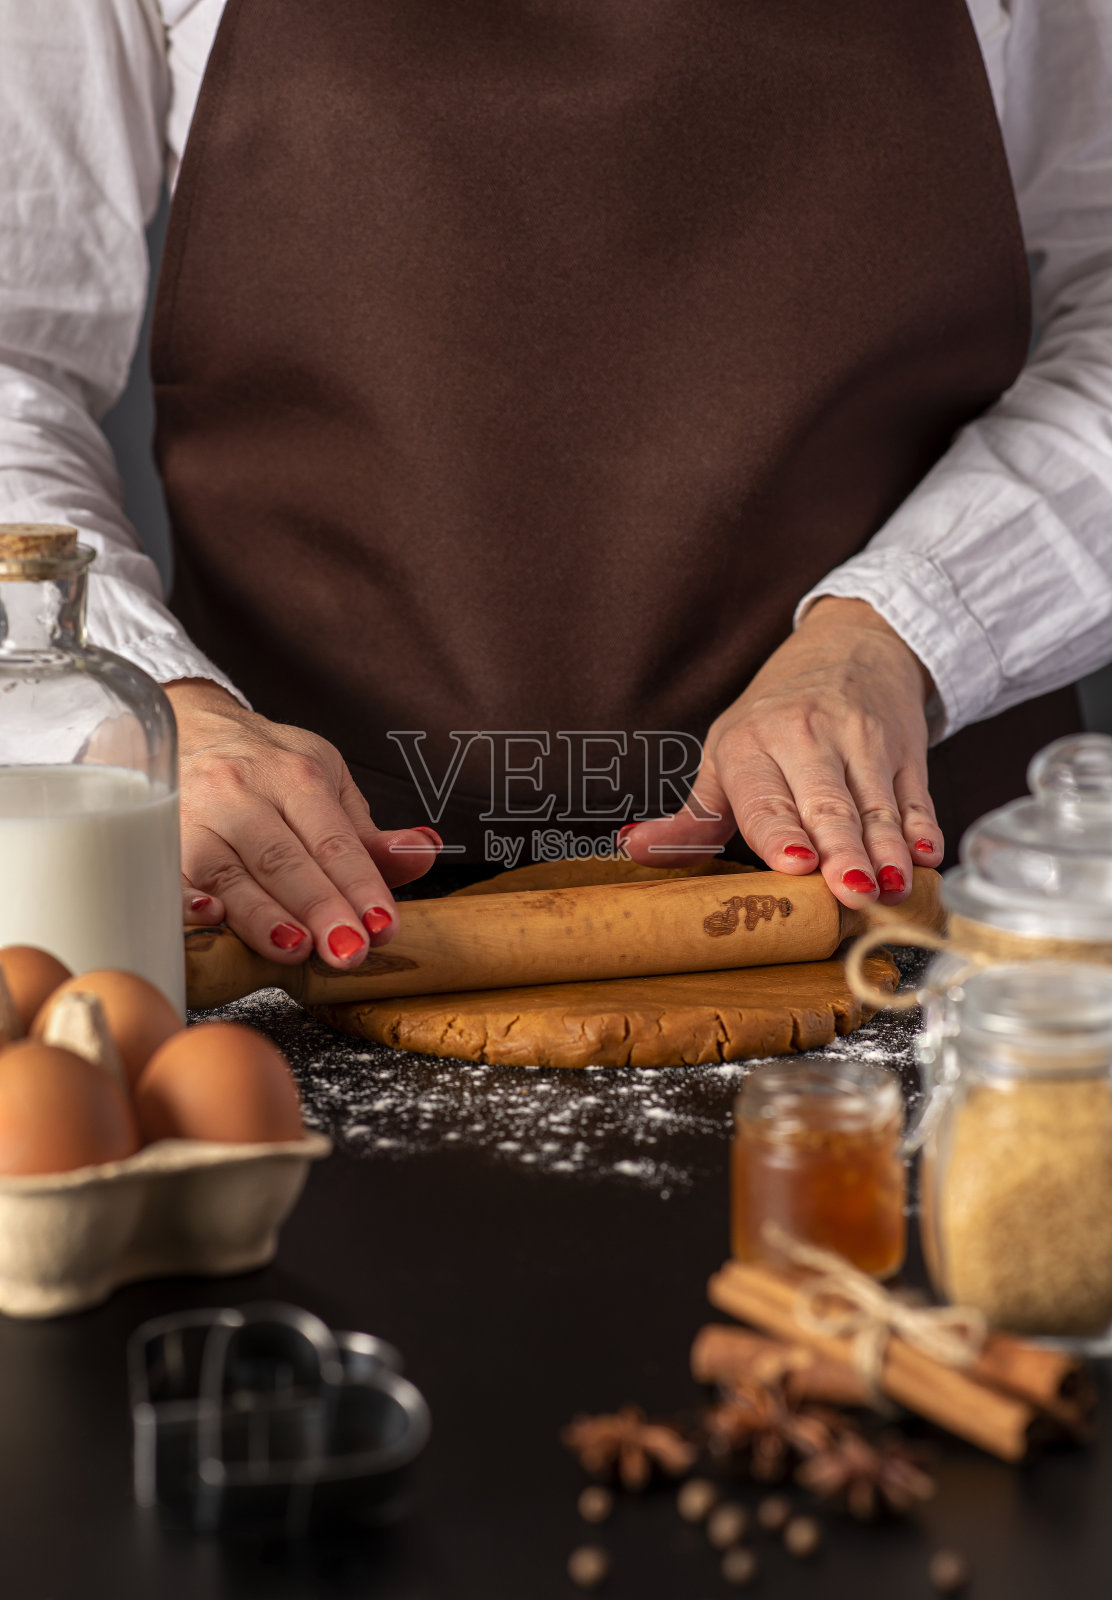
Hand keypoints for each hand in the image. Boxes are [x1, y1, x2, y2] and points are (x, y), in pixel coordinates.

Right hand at [169, 680, 440, 964]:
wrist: (192, 727)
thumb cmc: (269, 770)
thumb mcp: (327, 785)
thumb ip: (369, 835)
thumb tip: (423, 853)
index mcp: (295, 775)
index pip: (332, 839)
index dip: (359, 884)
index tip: (383, 926)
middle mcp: (242, 792)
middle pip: (283, 858)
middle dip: (319, 907)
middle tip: (348, 951)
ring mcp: (195, 816)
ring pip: (228, 871)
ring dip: (262, 915)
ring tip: (296, 948)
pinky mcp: (158, 841)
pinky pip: (170, 875)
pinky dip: (186, 900)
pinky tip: (209, 919)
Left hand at [621, 598, 943, 908]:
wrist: (852, 643)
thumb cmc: (776, 715)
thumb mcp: (726, 754)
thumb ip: (691, 818)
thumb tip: (632, 850)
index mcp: (753, 745)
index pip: (767, 798)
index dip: (782, 832)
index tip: (795, 862)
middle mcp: (809, 739)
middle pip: (828, 806)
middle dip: (842, 851)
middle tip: (850, 891)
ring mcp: (864, 743)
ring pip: (876, 806)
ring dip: (887, 850)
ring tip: (892, 886)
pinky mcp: (907, 751)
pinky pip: (916, 796)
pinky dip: (923, 827)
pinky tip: (928, 856)